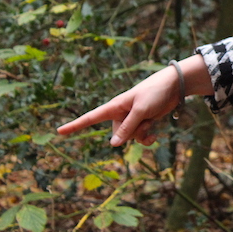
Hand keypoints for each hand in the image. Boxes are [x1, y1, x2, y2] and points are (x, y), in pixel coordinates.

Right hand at [57, 56, 211, 145]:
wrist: (173, 86)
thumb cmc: (155, 92)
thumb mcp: (141, 111)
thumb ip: (127, 128)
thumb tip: (113, 145)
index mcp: (114, 107)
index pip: (91, 118)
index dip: (75, 125)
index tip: (59, 132)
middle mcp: (120, 114)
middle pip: (118, 135)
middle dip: (132, 132)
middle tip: (144, 117)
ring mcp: (132, 119)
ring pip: (131, 138)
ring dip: (142, 134)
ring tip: (151, 119)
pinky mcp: (143, 123)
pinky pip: (140, 138)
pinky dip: (147, 138)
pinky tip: (155, 133)